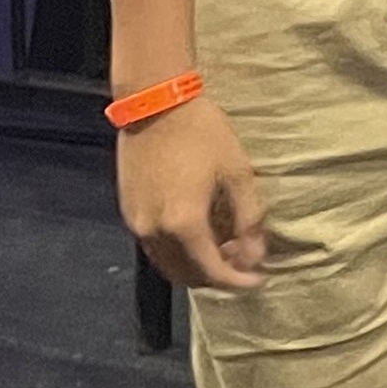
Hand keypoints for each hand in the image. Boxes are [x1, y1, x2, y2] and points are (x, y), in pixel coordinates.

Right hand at [115, 95, 265, 291]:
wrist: (156, 105)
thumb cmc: (202, 133)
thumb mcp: (237, 172)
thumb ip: (248, 218)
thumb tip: (255, 255)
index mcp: (183, 224)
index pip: (212, 272)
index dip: (237, 282)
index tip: (258, 280)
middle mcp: (154, 231)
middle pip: (186, 275)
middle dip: (217, 277)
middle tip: (242, 262)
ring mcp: (136, 223)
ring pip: (167, 264)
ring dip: (195, 266)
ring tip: (223, 248)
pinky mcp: (128, 211)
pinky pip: (153, 247)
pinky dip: (176, 252)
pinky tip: (197, 233)